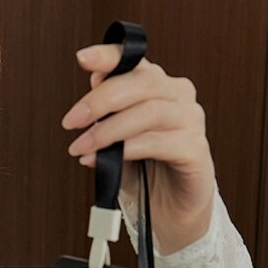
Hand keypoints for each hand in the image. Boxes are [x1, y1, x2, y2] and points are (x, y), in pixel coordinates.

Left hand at [62, 43, 215, 248]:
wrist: (169, 210)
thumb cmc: (142, 171)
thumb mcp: (115, 141)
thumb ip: (105, 119)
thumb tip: (86, 102)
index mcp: (158, 86)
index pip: (135, 62)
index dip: (110, 56)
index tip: (82, 59)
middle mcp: (179, 95)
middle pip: (142, 83)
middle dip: (100, 100)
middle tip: (71, 122)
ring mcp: (191, 121)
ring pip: (149, 112)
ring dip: (109, 130)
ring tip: (81, 148)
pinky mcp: (196, 150)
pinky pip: (160, 143)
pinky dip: (128, 150)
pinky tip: (107, 161)